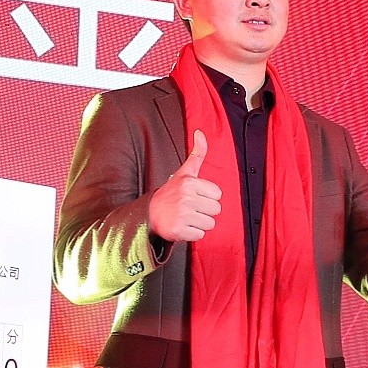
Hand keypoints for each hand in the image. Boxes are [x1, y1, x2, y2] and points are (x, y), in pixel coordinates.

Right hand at [147, 129, 222, 244]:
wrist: (149, 214)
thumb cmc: (171, 193)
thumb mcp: (184, 172)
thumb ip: (197, 154)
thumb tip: (200, 132)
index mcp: (190, 183)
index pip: (218, 195)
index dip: (208, 197)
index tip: (195, 196)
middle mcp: (186, 198)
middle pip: (215, 210)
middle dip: (205, 211)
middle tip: (190, 208)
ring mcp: (182, 215)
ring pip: (209, 224)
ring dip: (199, 223)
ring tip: (186, 217)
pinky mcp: (179, 230)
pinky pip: (199, 235)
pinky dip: (192, 234)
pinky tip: (182, 226)